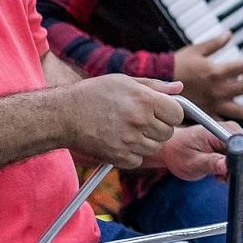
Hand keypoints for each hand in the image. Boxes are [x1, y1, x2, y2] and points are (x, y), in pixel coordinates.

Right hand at [59, 76, 186, 168]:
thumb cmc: (93, 94)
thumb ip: (155, 86)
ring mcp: (129, 141)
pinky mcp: (118, 157)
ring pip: (155, 147)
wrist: (63, 114)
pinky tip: (120, 141)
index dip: (171, 113)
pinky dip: (132, 154)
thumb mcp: (124, 82)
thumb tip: (179, 88)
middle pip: (168, 132)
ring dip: (146, 141)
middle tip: (141, 120)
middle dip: (158, 127)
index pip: (177, 114)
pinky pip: (138, 160)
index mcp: (144, 100)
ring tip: (128, 130)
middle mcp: (139, 121)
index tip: (161, 112)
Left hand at [158, 121, 242, 181]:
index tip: (235, 176)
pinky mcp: (233, 142)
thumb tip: (227, 167)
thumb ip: (211, 164)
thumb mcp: (192, 162)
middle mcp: (231, 130)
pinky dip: (235, 168)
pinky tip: (219, 171)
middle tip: (223, 177)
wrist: (171, 147)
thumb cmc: (178, 152)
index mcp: (221, 131)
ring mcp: (233, 135)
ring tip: (218, 174)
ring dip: (239, 169)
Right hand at [173, 32, 242, 120]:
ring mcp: (213, 103)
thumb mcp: (197, 50)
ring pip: (241, 110)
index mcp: (216, 72)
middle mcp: (218, 90)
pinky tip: (236, 116)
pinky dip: (232, 119)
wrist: (158, 80)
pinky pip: (223, 119)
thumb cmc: (177, 65)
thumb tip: (228, 35)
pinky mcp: (206, 113)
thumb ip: (215, 43)